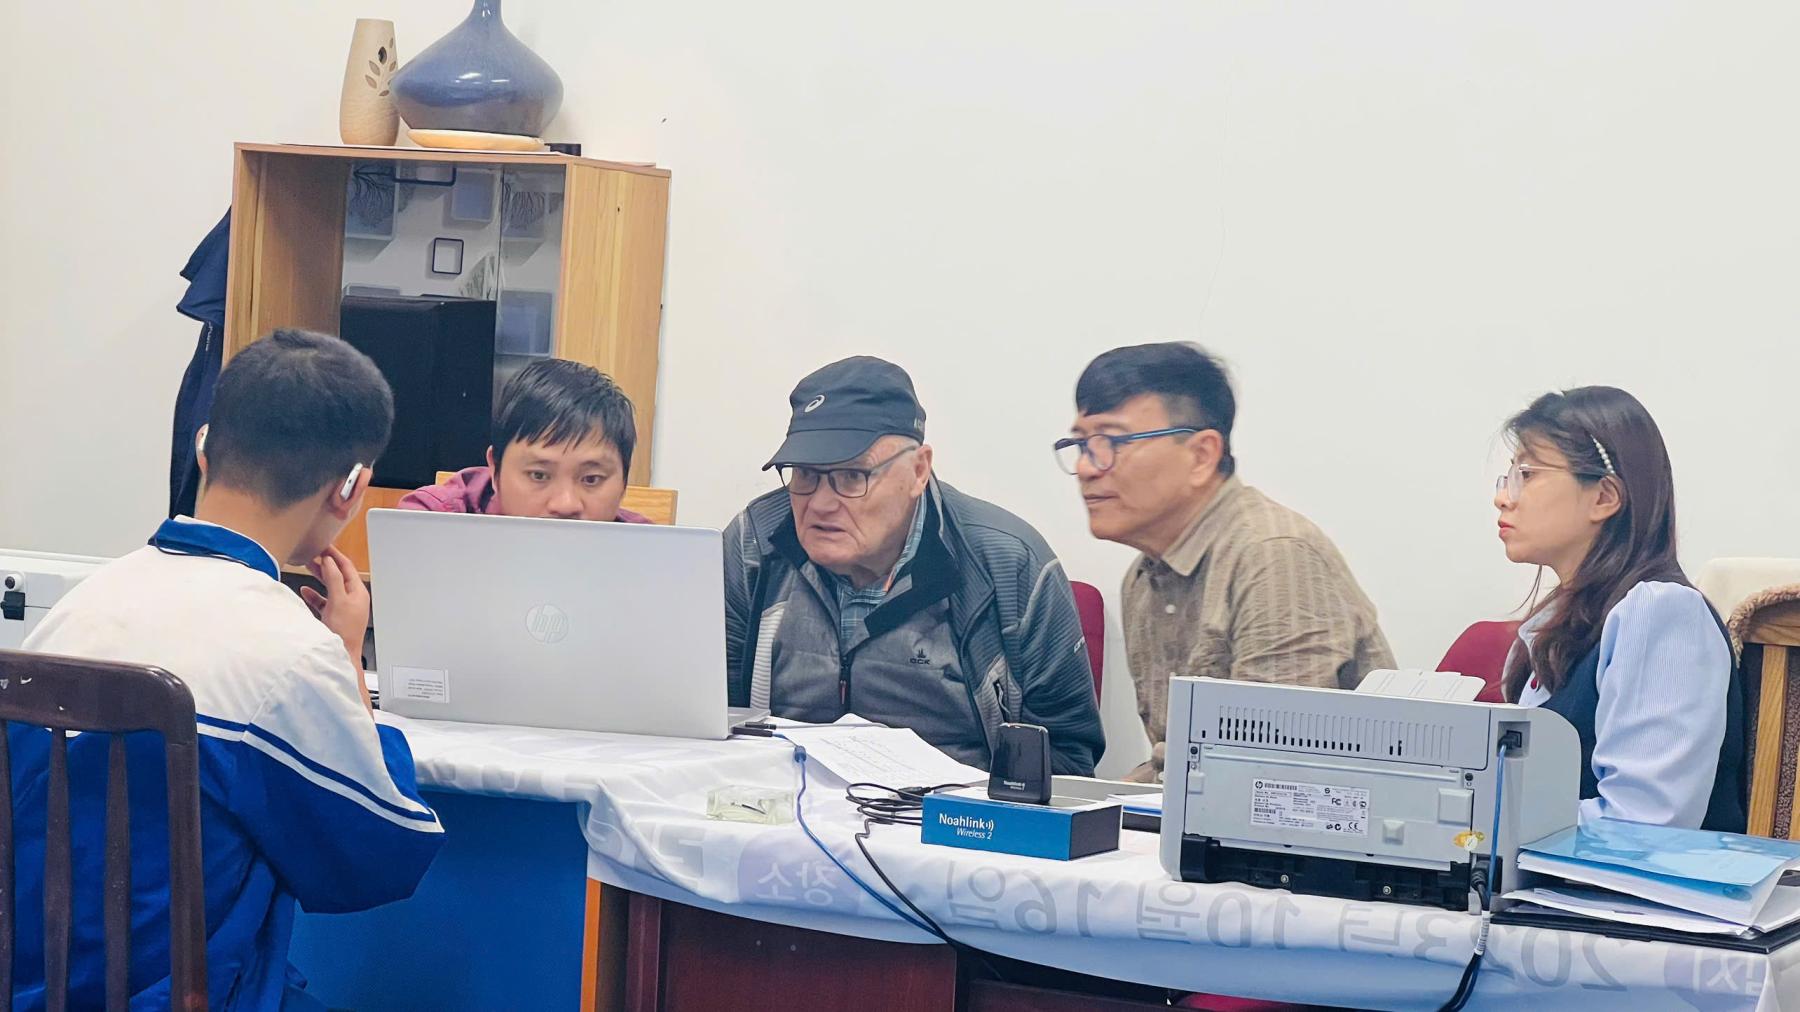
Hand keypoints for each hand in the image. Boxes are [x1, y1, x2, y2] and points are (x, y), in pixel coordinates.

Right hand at [301, 546, 370, 672]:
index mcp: (358, 592)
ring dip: (319, 577)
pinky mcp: (334, 616)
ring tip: (307, 566)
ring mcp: (343, 607)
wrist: (341, 655)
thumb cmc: (343, 631)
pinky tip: (305, 591)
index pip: (347, 567)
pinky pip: (323, 601)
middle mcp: (353, 598)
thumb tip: (329, 561)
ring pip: (330, 587)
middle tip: (313, 553)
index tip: (324, 545)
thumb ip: (334, 579)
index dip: (335, 555)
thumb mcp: (338, 600)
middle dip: (325, 564)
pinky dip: (314, 595)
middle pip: (338, 575)